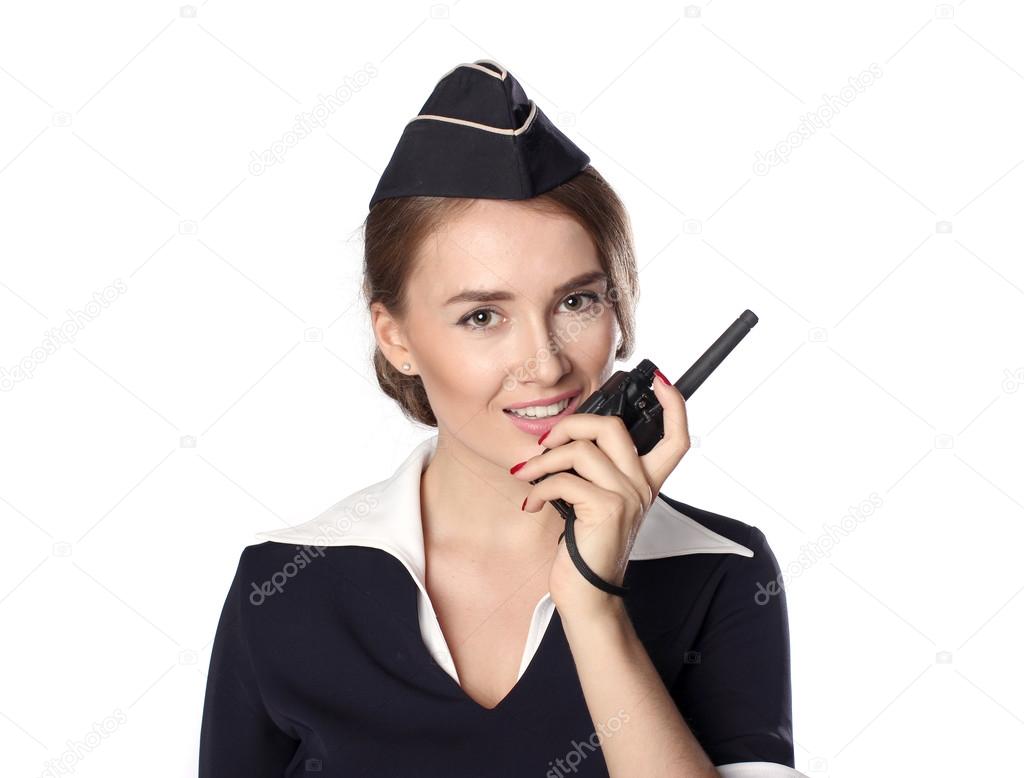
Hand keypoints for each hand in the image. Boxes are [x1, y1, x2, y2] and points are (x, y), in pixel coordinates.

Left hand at [510, 371, 690, 618]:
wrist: (587, 596)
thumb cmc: (585, 548)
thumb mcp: (594, 504)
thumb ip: (592, 472)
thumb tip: (561, 440)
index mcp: (645, 482)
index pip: (676, 437)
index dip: (674, 405)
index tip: (661, 380)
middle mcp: (642, 486)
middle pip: (614, 427)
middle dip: (572, 424)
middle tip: (547, 443)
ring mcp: (627, 497)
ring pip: (581, 450)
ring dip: (544, 460)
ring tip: (527, 476)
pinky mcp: (607, 509)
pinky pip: (565, 479)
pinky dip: (539, 487)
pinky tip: (531, 503)